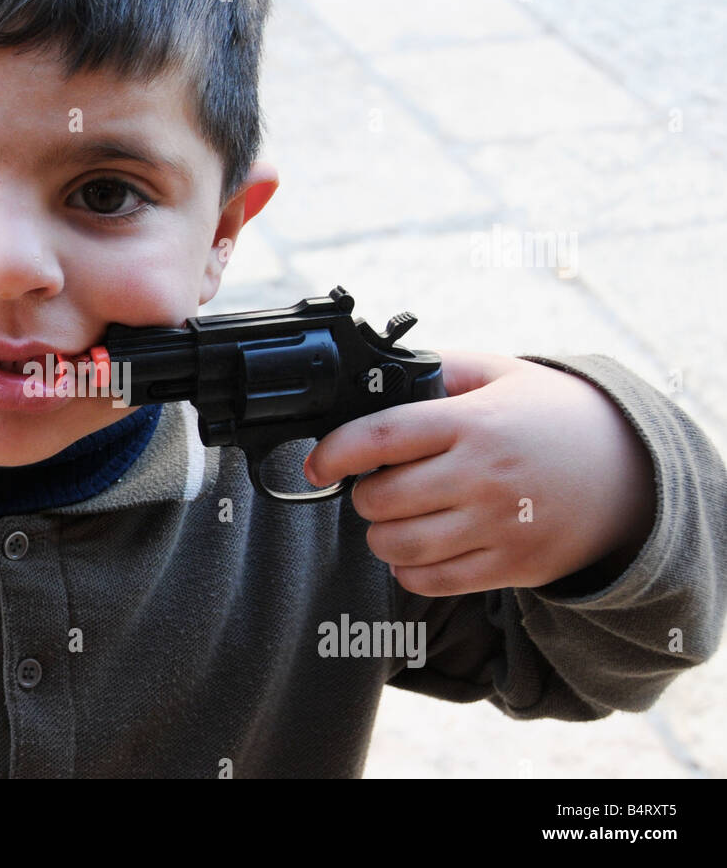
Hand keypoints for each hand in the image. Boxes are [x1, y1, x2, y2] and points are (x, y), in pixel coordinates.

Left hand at [303, 349, 656, 596]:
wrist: (632, 471)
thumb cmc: (556, 418)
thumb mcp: (502, 373)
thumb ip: (440, 368)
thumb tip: (379, 371)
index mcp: (472, 423)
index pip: (381, 437)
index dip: (335, 453)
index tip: (318, 463)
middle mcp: (481, 476)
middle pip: (381, 500)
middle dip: (363, 494)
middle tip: (376, 485)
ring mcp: (497, 525)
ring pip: (399, 546)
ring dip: (380, 535)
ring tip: (393, 518)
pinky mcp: (510, 565)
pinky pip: (433, 582)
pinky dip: (409, 571)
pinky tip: (415, 550)